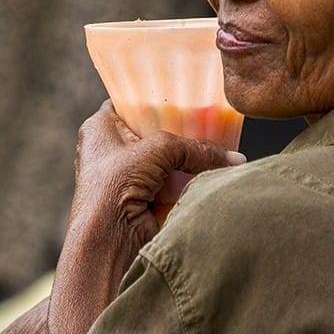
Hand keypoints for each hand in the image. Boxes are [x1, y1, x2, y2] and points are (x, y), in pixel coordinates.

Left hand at [71, 100, 244, 257]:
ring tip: (219, 143)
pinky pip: (174, 182)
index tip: (184, 92)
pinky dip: (190, 180)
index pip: (130, 103)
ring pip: (167, 159)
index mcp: (100, 128)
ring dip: (188, 157)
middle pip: (155, 131)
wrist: (109, 241)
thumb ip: (195, 147)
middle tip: (211, 117)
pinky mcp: (146, 199)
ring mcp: (130, 176)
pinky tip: (212, 170)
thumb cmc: (115, 186)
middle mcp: (112, 150)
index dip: (155, 98)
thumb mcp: (159, 150)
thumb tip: (233, 158)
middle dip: (181, 128)